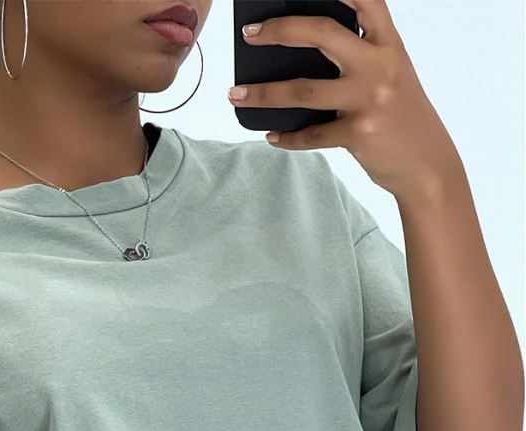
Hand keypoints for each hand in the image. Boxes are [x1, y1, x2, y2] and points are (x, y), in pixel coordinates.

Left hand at [232, 0, 463, 199]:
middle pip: (322, 33)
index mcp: (389, 44)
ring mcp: (369, 99)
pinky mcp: (358, 133)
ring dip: (264, 93)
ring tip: (236, 94)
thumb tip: (306, 47)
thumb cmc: (404, 116)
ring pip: (303, 89)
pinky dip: (288, 137)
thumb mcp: (392, 73)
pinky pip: (311, 134)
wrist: (428, 165)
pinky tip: (272, 136)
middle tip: (250, 34)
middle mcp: (380, 65)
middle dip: (279, 30)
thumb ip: (362, 54)